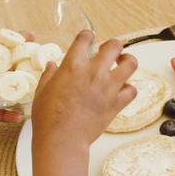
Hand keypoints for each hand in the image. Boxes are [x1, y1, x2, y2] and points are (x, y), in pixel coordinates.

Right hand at [31, 31, 136, 175]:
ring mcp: (108, 87)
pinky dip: (129, 88)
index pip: (86, 38)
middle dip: (113, 45)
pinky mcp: (117, 103)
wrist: (62, 139)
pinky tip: (122, 90)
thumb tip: (52, 65)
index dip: (88, 36)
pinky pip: (133, 90)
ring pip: (131, 63)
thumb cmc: (49, 118)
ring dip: (127, 61)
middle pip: (115, 45)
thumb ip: (49, 75)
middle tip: (110, 51)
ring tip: (122, 64)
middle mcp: (94, 72)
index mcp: (73, 65)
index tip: (89, 39)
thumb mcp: (42, 91)